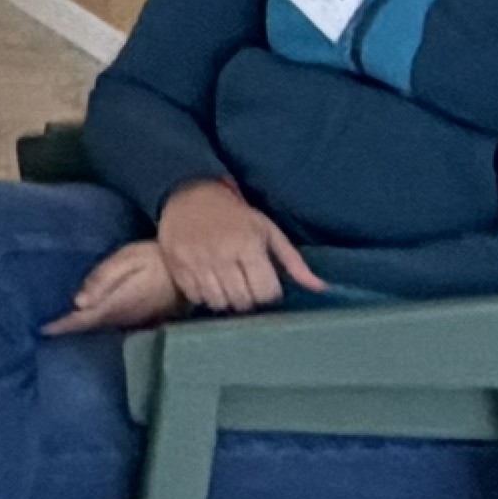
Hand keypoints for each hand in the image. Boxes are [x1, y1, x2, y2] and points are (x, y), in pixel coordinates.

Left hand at [45, 240, 186, 337]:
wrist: (188, 270)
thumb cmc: (153, 259)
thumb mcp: (125, 260)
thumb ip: (102, 279)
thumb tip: (78, 302)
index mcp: (115, 303)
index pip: (83, 319)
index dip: (63, 325)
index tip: (43, 330)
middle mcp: (123, 317)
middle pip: (91, 327)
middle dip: (70, 330)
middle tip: (47, 332)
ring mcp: (135, 321)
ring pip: (103, 329)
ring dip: (84, 330)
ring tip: (64, 330)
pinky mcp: (145, 320)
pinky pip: (116, 327)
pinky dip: (100, 327)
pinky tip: (93, 324)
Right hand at [148, 178, 325, 313]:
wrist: (188, 196)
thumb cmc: (234, 216)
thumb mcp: (268, 231)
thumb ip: (293, 262)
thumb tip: (321, 288)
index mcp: (248, 245)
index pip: (266, 291)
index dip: (269, 294)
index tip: (265, 286)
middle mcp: (221, 255)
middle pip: (242, 301)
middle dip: (249, 300)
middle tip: (247, 288)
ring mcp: (196, 262)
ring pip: (218, 302)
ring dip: (227, 300)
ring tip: (228, 288)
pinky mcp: (176, 266)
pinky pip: (195, 297)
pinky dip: (205, 296)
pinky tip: (209, 284)